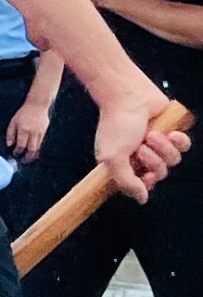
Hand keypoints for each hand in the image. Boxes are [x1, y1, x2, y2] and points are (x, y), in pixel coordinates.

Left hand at [4, 97, 52, 161]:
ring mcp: (40, 133)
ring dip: (33, 155)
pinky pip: (41, 143)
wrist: (37, 106)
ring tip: (29, 159)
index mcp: (23, 130)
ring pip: (37, 147)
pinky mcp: (44, 132)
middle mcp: (32, 133)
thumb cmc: (23, 113)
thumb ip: (10, 134)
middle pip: (31, 149)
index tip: (15, 154)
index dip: (18, 151)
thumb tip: (9, 145)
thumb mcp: (13, 122)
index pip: (21, 145)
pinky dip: (38, 149)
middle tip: (24, 161)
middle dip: (28, 157)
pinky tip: (35, 151)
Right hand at [96, 84, 189, 200]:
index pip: (143, 185)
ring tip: (151, 135)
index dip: (147, 182)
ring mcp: (159, 145)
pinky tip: (170, 133)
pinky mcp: (172, 133)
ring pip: (173, 160)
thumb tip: (141, 199)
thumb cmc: (117, 124)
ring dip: (163, 148)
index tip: (145, 175)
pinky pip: (184, 146)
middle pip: (160, 173)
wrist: (130, 97)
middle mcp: (142, 156)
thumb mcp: (112, 158)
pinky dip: (178, 141)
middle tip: (141, 148)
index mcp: (125, 164)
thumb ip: (126, 182)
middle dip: (153, 161)